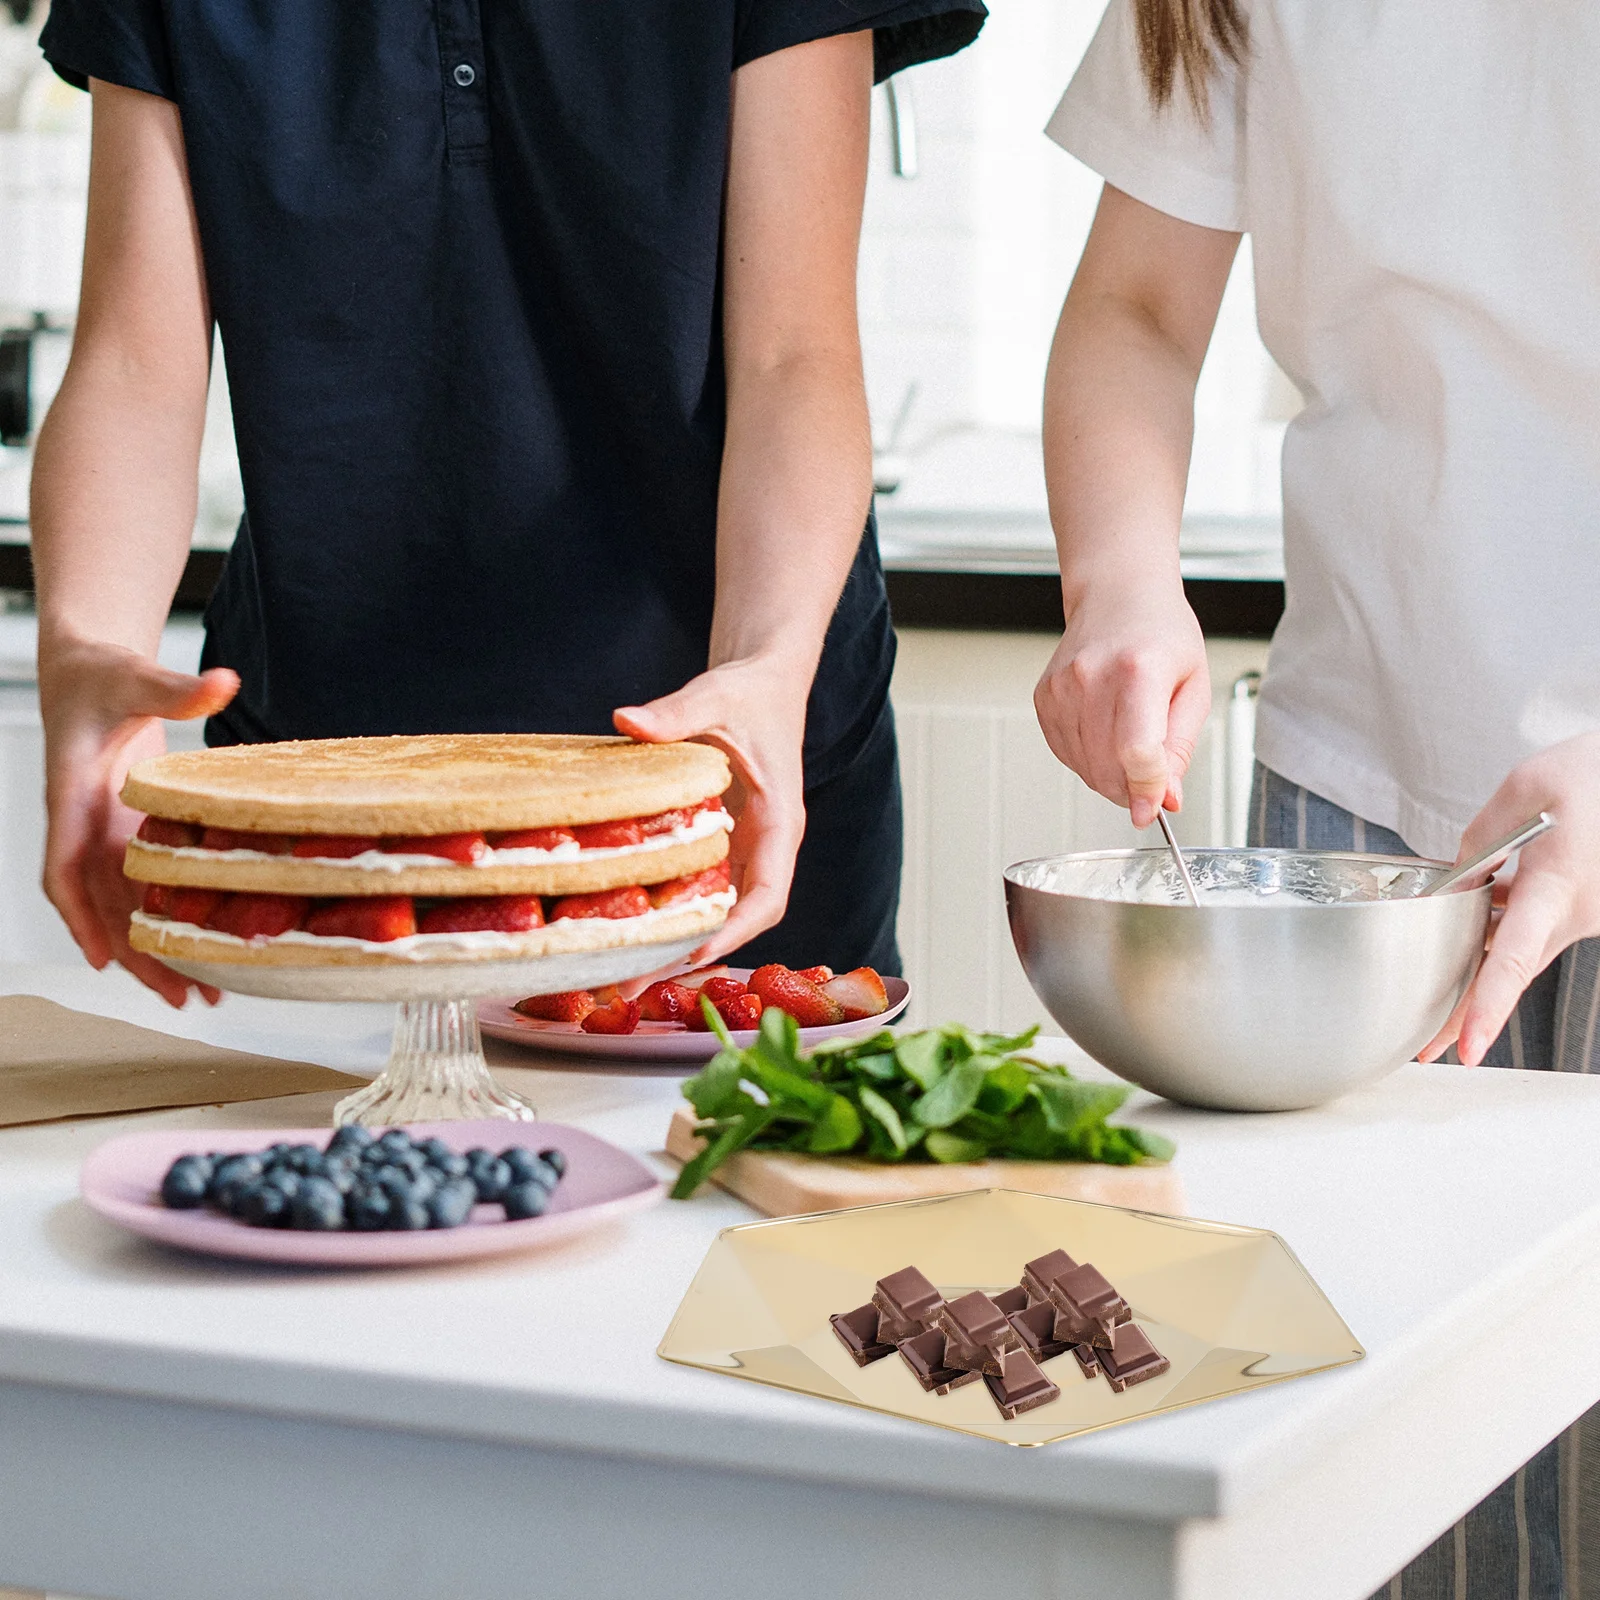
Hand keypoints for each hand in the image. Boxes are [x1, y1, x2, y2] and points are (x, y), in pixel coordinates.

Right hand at [40, 636, 237, 1005]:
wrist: (91, 671)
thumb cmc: (102, 675)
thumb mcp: (137, 676)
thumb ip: (176, 688)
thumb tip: (223, 683)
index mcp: (72, 795)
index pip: (63, 867)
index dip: (80, 916)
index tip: (101, 959)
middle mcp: (84, 824)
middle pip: (102, 906)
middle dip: (137, 956)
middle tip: (182, 997)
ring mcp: (106, 833)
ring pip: (124, 906)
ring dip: (157, 951)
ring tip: (202, 992)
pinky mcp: (129, 831)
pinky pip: (142, 887)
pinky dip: (167, 919)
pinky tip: (198, 950)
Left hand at [614, 654, 807, 964]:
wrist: (766, 683)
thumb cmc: (749, 691)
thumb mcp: (714, 695)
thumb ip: (675, 713)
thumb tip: (625, 720)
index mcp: (779, 821)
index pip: (768, 894)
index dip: (735, 930)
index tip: (694, 954)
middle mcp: (766, 846)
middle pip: (740, 919)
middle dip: (692, 955)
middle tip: (632, 987)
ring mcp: (745, 850)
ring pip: (720, 913)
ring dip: (677, 945)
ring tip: (621, 979)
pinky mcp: (724, 846)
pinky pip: (703, 891)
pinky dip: (672, 915)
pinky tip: (629, 934)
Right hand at [1033, 578, 1210, 826]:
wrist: (1119, 599)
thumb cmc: (1160, 635)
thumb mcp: (1193, 688)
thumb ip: (1179, 749)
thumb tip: (1164, 798)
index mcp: (1137, 670)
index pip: (1137, 752)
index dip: (1147, 789)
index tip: (1154, 809)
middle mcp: (1092, 677)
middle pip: (1108, 767)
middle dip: (1132, 788)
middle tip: (1150, 779)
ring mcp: (1061, 688)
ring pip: (1085, 768)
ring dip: (1111, 776)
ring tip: (1131, 747)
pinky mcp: (1044, 698)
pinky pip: (1065, 754)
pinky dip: (1089, 760)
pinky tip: (1106, 736)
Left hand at [1419, 732, 1599, 1065]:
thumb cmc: (1599, 774)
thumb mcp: (1530, 785)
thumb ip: (1482, 835)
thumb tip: (1461, 876)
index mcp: (1559, 885)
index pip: (1515, 955)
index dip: (1489, 1006)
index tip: (1469, 1047)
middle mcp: (1576, 912)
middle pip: (1507, 968)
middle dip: (1466, 1011)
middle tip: (1426, 1051)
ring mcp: (1583, 914)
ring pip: (1519, 948)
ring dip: (1478, 971)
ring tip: (1434, 1009)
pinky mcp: (1583, 908)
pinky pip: (1533, 926)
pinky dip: (1499, 932)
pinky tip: (1473, 918)